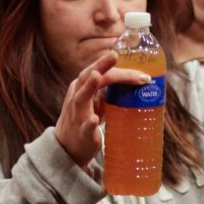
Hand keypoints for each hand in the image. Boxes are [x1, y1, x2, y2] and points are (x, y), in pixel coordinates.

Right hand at [54, 51, 153, 169]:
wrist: (67, 147)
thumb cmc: (85, 119)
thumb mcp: (95, 101)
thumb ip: (109, 90)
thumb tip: (136, 80)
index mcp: (81, 87)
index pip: (97, 71)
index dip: (113, 66)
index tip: (135, 67)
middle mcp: (77, 97)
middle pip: (87, 77)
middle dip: (100, 65)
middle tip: (114, 55)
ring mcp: (77, 115)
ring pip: (80, 98)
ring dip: (89, 86)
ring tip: (97, 76)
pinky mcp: (81, 134)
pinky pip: (84, 127)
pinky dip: (89, 123)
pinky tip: (94, 120)